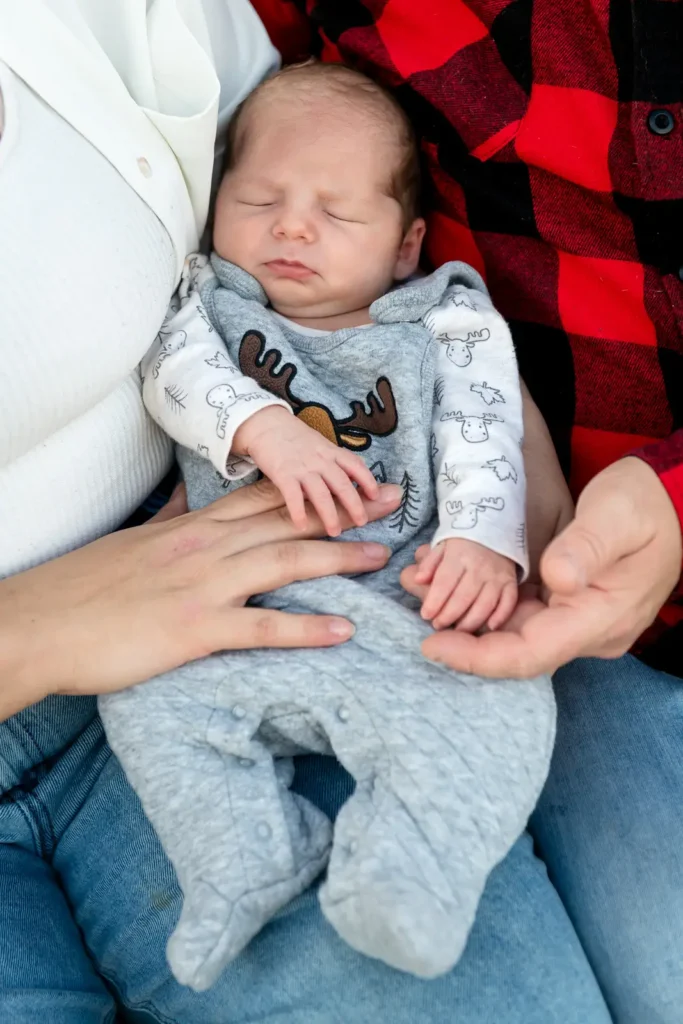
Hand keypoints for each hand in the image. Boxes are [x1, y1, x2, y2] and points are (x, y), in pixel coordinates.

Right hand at [0, 479, 401, 719]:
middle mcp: (205, 548)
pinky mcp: (193, 629)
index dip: (313, 489)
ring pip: (284, 564)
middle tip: (392, 504)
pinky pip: (261, 629)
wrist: (40, 623)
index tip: (351, 479)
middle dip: (344, 512)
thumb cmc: (83, 586)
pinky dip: (305, 630)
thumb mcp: (133, 543)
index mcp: (192, 528)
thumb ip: (168, 522)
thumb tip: (183, 504)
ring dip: (338, 559)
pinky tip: (343, 631)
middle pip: (287, 522)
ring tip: (382, 558)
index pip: (263, 499)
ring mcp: (202, 586)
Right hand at [233, 406, 378, 534]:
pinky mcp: (282, 473)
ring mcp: (301, 467)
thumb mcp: (320, 445)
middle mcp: (320, 460)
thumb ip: (335, 462)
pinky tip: (301, 525)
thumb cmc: (294, 439)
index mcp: (331, 451)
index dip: (368, 480)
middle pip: (342, 483)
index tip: (377, 496)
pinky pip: (292, 495)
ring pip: (321, 493)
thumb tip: (354, 483)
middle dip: (354, 504)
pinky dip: (298, 511)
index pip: (355, 465)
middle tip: (363, 521)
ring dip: (329, 513)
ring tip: (335, 531)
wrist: (265, 424)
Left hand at [403, 458, 680, 677]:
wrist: (672, 499)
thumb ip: (587, 547)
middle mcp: (587, 631)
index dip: (478, 657)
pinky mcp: (570, 605)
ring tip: (423, 588)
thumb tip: (555, 577)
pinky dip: (488, 602)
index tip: (432, 644)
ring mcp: (578, 620)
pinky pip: (523, 615)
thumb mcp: (618, 515)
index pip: (530, 654)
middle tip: (413, 605)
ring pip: (515, 632)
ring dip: (470, 617)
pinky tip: (457, 582)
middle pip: (516, 649)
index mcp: (600, 620)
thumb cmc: (645, 505)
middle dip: (462, 635)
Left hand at [413, 538, 517, 631]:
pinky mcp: (510, 581)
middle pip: (463, 596)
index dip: (434, 601)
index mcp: (459, 555)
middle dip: (449, 615)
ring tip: (458, 630)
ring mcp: (497, 575)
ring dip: (471, 621)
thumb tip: (418, 579)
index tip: (426, 615)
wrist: (495, 527)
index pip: (445, 582)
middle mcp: (479, 567)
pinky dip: (501, 615)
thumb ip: (429, 563)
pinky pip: (508, 601)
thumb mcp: (442, 545)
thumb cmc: (462, 541)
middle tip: (437, 625)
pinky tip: (490, 627)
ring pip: (485, 603)